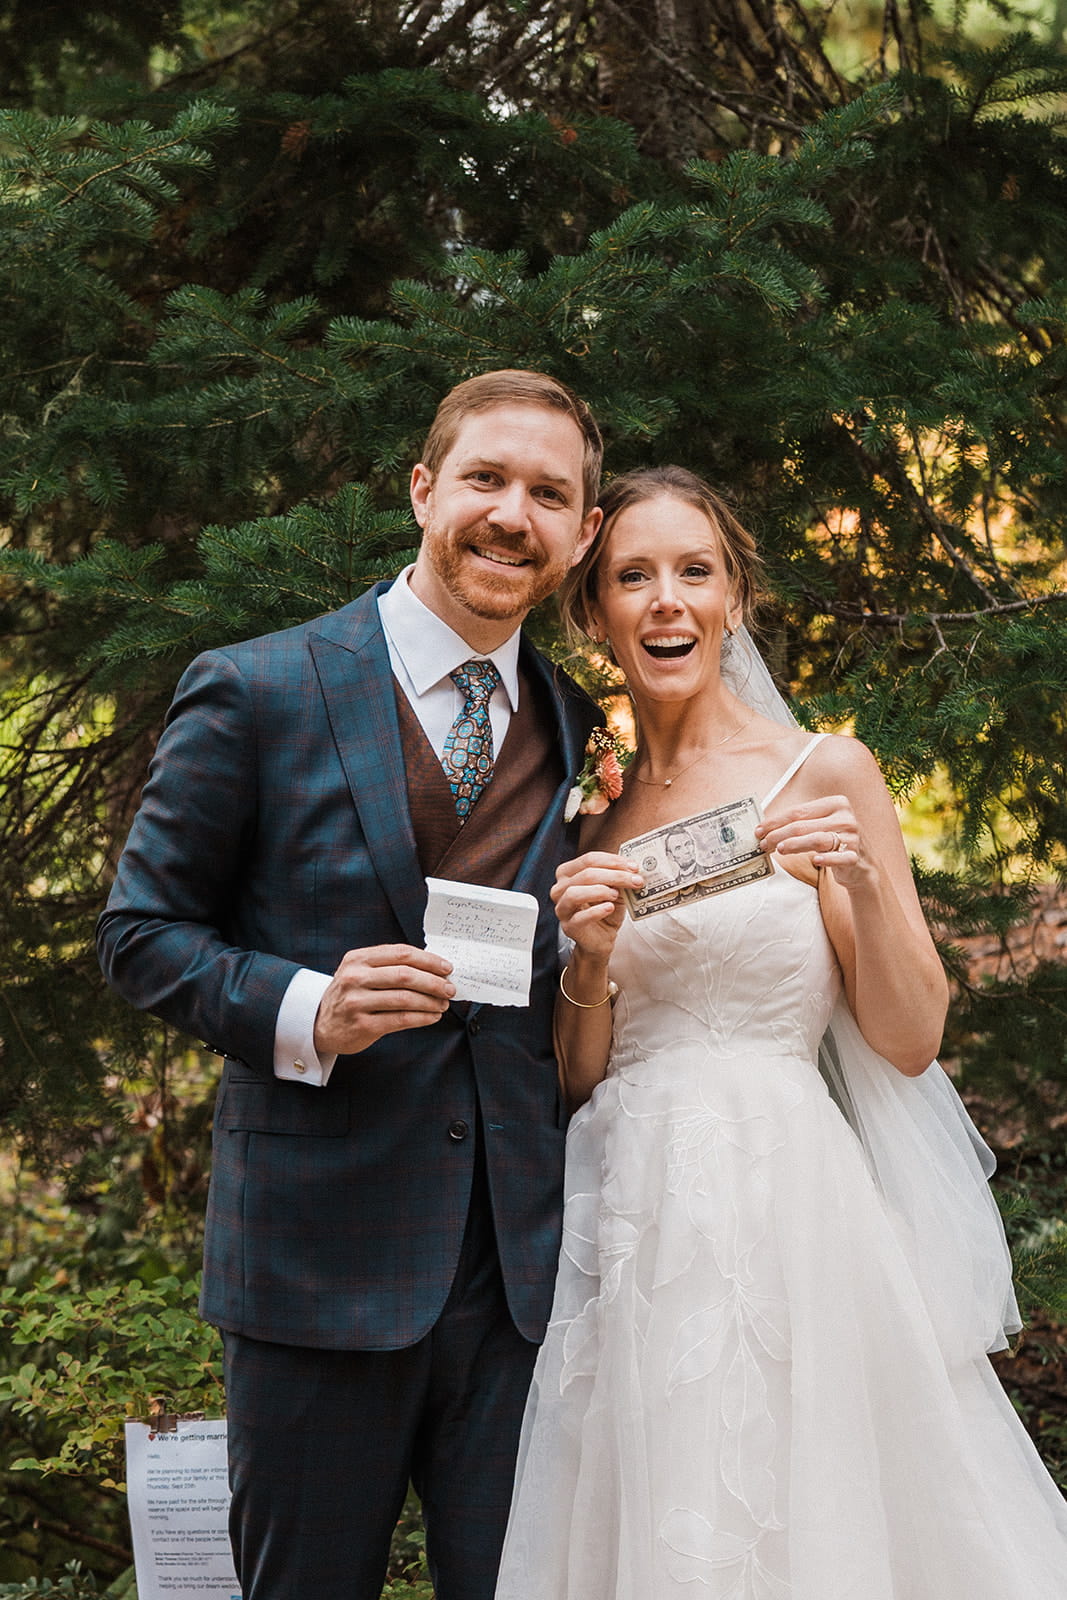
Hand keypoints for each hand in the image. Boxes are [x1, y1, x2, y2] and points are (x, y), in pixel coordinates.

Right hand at [313, 944, 454, 1055]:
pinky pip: (400, 1020)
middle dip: (433, 982)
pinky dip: (422, 1018)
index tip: (447, 968)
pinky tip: (432, 1016)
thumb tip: (433, 968)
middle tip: (450, 988)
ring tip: (443, 1004)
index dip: (428, 960)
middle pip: (405, 975)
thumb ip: (389, 966)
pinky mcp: (362, 1025)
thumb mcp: (360, 972)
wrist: (320, 1024)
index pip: (401, 953)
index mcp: (358, 959)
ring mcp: (357, 1002)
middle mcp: (355, 978)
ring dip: (430, 1001)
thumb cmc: (350, 995)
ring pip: (405, 999)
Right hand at [551, 852, 643, 959]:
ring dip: (600, 891)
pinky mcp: (568, 927)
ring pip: (574, 893)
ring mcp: (562, 908)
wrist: (602, 937)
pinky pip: (579, 917)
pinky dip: (596, 911)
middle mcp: (560, 888)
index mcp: (568, 873)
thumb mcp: (615, 888)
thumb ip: (619, 877)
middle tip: (635, 880)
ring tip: (616, 894)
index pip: (589, 859)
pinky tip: (610, 908)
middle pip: (585, 874)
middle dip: (614, 875)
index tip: (634, 867)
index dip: (613, 861)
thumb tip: (633, 869)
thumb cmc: (605, 908)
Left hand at [755, 794, 870, 888]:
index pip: (799, 811)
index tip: (759, 830)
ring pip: (818, 839)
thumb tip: (767, 828)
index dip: (776, 821)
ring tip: (778, 849)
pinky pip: (839, 857)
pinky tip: (815, 860)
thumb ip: (801, 823)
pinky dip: (827, 859)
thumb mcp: (821, 826)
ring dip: (794, 844)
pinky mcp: (855, 856)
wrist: (862, 866)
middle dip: (779, 834)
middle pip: (804, 825)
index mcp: (836, 804)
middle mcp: (846, 818)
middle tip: (763, 843)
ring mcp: (852, 837)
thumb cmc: (835, 842)